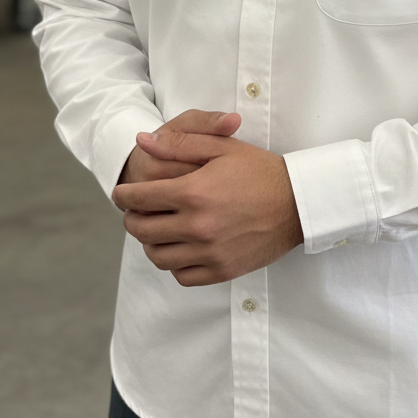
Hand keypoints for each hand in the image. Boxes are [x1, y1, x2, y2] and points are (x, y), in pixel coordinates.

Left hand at [112, 123, 303, 285]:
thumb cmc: (259, 170)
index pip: (141, 198)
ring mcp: (210, 252)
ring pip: (159, 257)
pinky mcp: (222, 271)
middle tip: (134, 212)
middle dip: (131, 219)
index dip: (124, 195)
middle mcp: (197, 226)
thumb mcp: (221, 147)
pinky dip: (173, 264)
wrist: (297, 202)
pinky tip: (179, 249)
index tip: (121, 194)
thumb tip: (142, 141)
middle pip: (143, 230)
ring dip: (149, 244)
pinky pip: (182, 275)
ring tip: (155, 231)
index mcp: (193, 192)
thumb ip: (179, 143)